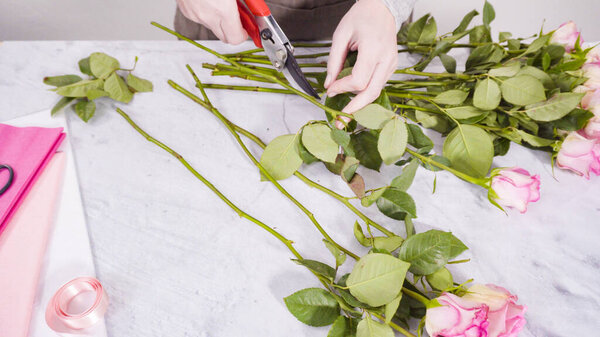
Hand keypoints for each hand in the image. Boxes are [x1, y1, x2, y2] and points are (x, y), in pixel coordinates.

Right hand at [176, 0, 247, 43]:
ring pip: (211, 26)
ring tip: (221, 4)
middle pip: (223, 37)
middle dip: (232, 31)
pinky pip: (200, 17)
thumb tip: (254, 10)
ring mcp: (194, 14)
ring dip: (218, 20)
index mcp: (223, 10)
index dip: (243, 36)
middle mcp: (207, 16)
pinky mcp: (185, 10)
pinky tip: (208, 0)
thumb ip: (245, 3)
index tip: (246, 30)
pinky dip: (206, 13)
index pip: (235, 39)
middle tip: (238, 18)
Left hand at [324, 0, 398, 127]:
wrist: (382, 8)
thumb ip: (334, 60)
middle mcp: (386, 59)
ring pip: (376, 91)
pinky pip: (379, 84)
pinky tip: (355, 94)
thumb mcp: (341, 34)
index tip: (330, 90)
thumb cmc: (362, 17)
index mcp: (373, 49)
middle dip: (356, 107)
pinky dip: (366, 91)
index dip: (342, 88)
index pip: (358, 80)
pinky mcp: (392, 66)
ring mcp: (392, 64)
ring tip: (346, 108)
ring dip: (360, 100)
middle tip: (341, 118)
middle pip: (372, 92)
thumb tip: (329, 83)